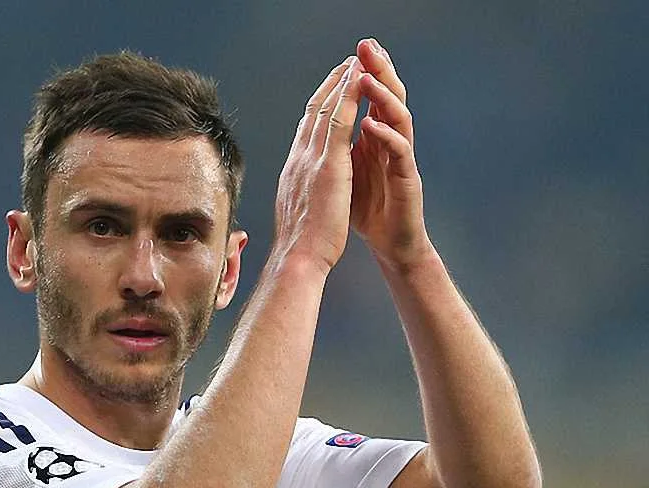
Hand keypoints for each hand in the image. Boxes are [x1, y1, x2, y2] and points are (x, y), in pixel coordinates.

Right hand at [270, 55, 363, 275]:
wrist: (298, 258)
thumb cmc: (301, 246)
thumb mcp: (299, 213)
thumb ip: (302, 195)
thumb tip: (303, 193)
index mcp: (294, 171)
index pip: (306, 131)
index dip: (319, 107)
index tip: (331, 90)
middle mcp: (298, 159)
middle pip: (313, 113)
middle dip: (330, 86)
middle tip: (346, 64)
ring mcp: (311, 159)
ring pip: (326, 110)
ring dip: (342, 82)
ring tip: (356, 62)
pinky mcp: (328, 164)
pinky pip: (340, 121)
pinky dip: (349, 96)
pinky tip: (360, 80)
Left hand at [350, 38, 434, 268]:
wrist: (389, 243)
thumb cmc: (367, 210)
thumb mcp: (345, 171)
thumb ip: (338, 147)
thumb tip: (318, 127)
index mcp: (374, 139)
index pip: (371, 99)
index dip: (363, 75)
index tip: (353, 50)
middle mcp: (391, 142)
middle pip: (388, 98)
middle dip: (378, 71)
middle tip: (367, 47)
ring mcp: (401, 159)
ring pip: (398, 118)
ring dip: (382, 96)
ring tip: (367, 77)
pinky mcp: (408, 179)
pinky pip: (398, 152)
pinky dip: (384, 137)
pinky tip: (371, 124)